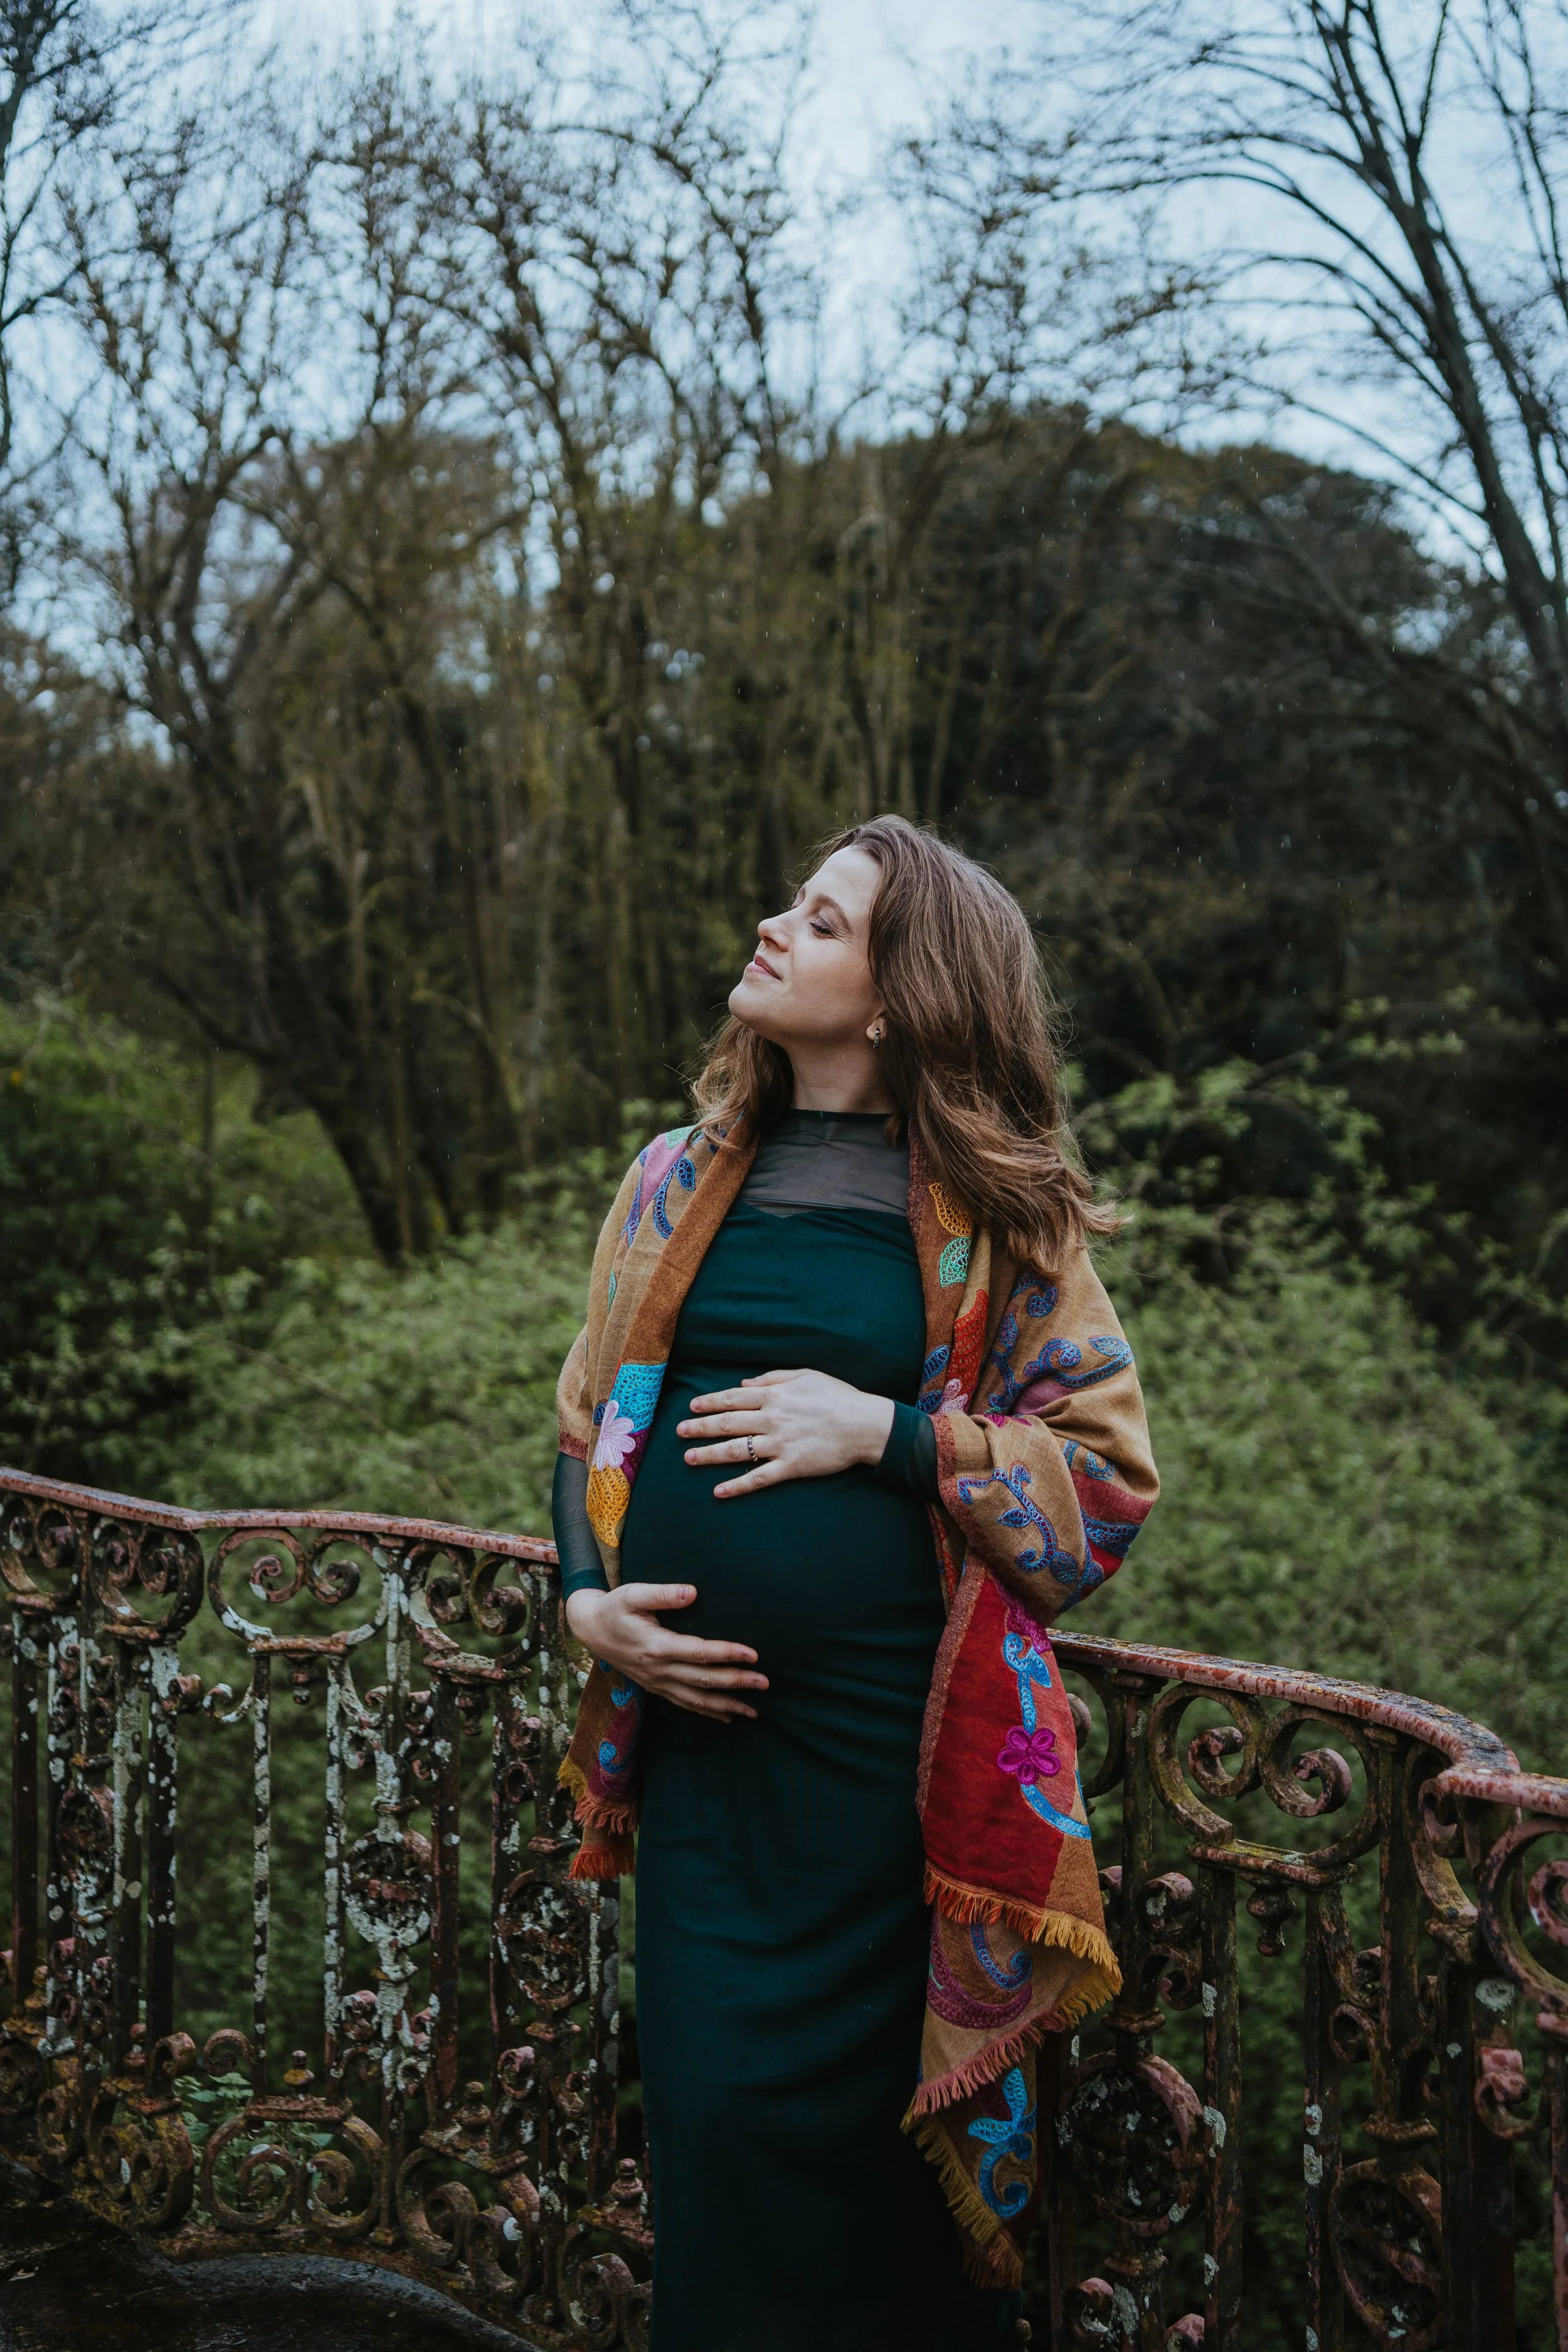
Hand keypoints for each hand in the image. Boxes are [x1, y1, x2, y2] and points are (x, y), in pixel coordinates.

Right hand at [564, 1582, 767, 1720]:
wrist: (590, 1629)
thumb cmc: (615, 1607)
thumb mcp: (633, 1593)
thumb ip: (662, 1593)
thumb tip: (692, 1592)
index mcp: (656, 1646)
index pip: (699, 1653)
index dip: (727, 1654)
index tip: (752, 1654)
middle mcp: (659, 1669)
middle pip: (703, 1680)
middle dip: (736, 1683)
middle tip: (765, 1683)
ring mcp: (657, 1682)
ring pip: (696, 1699)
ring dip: (726, 1705)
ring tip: (754, 1711)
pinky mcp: (656, 1687)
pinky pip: (685, 1704)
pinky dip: (707, 1712)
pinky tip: (727, 1718)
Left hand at [677, 1368, 895, 1497]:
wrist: (865, 1425)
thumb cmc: (838, 1397)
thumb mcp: (807, 1375)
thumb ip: (773, 1378)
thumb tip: (745, 1384)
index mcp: (774, 1396)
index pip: (732, 1399)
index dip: (709, 1402)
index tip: (692, 1406)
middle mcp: (772, 1419)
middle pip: (727, 1424)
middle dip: (700, 1428)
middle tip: (679, 1432)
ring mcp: (780, 1444)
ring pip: (736, 1451)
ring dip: (709, 1455)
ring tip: (689, 1459)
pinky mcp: (791, 1467)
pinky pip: (758, 1478)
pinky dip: (737, 1486)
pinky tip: (719, 1491)